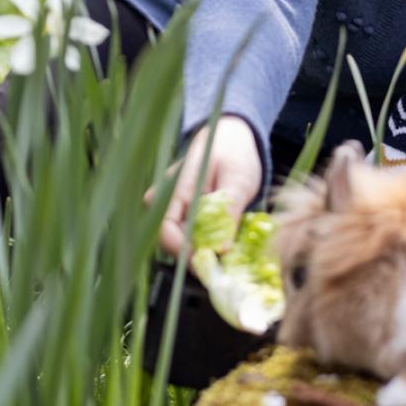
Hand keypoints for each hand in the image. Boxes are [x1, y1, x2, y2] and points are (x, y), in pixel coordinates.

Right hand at [153, 115, 262, 258]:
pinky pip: (191, 239)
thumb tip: (221, 248)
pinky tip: (228, 244)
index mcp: (175, 188)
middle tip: (228, 266)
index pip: (166, 231)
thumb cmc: (234, 153)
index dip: (186, 253)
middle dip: (198, 258)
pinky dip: (209, 246)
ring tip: (233, 253)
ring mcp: (173, 210)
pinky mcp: (183, 217)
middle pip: (172, 243)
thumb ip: (229, 209)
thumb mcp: (239, 177)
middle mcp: (166, 201)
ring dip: (206, 253)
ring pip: (182, 244)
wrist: (230, 139)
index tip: (211, 265)